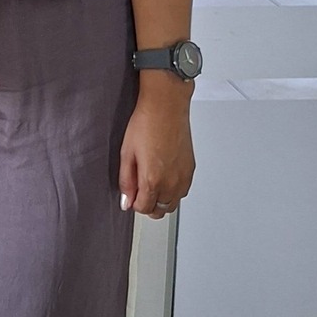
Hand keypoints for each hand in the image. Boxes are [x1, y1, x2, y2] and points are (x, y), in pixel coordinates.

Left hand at [119, 78, 194, 217]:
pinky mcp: (191, 169)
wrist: (166, 106)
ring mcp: (184, 177)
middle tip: (139, 189)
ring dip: (161, 199)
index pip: (144, 208)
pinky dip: (173, 190)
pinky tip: (164, 176)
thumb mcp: (127, 153)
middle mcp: (172, 182)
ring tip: (152, 182)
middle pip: (160, 210)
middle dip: (148, 204)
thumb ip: (126, 181)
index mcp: (153, 180)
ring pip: (172, 203)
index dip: (134, 203)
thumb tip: (126, 201)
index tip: (131, 193)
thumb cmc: (146, 124)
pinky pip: (182, 191)